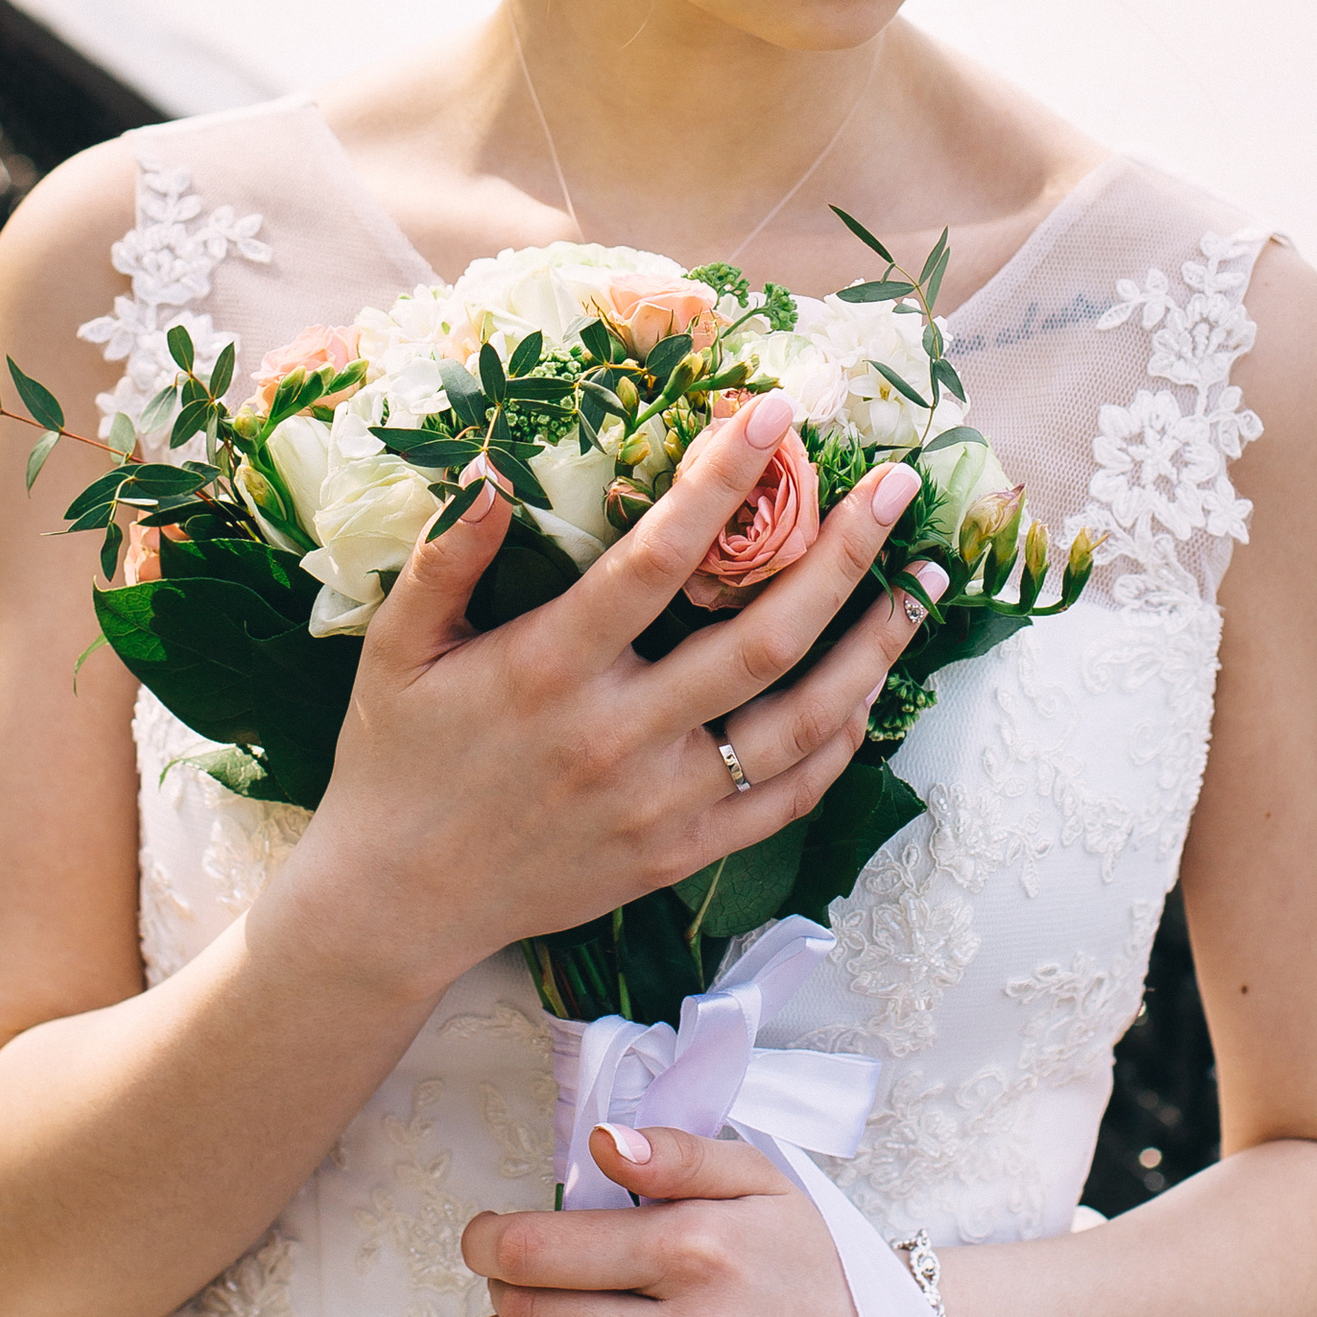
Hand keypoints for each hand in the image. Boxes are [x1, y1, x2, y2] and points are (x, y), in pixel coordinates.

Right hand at [283, 404, 946, 992]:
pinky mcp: (677, 856)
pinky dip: (838, 743)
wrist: (395, 903)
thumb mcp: (396, 646)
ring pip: (798, 723)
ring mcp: (657, 804)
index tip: (776, 413)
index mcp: (548, 670)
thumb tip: (492, 469)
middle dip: (841, 555)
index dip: (720, 482)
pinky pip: (783, 800)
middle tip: (895, 487)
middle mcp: (617, 737)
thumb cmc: (397, 756)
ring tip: (920, 587)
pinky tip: (869, 690)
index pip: (656, 561)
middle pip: (761, 639)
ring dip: (871, 650)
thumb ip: (446, 557)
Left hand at [463, 1122, 894, 1316]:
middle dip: (498, 1293)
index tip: (484, 1239)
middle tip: (509, 1284)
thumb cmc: (813, 1269)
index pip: (538, 1251)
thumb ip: (676, 1153)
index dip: (488, 1241)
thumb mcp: (759, 1182)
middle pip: (525, 1316)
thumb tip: (598, 1144)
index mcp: (699, 1253)